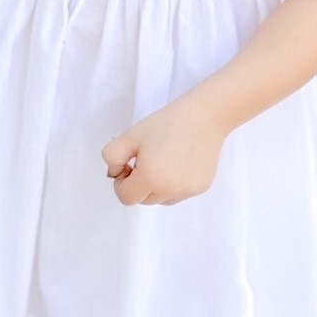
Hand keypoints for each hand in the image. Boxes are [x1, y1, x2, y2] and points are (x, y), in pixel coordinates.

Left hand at [101, 96, 227, 206]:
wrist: (204, 117)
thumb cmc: (166, 123)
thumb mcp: (130, 135)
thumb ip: (112, 157)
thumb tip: (115, 175)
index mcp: (150, 178)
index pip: (126, 198)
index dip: (122, 182)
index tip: (130, 164)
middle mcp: (170, 190)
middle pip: (143, 200)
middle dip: (138, 184)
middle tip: (145, 159)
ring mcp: (187, 191)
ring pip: (161, 199)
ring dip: (156, 186)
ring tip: (163, 160)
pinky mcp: (200, 188)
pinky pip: (178, 194)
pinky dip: (173, 184)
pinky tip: (179, 162)